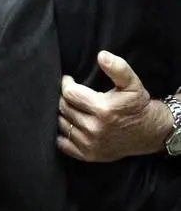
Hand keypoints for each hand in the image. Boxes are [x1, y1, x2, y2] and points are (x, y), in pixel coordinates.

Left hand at [57, 51, 173, 161]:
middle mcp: (95, 129)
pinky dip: (61, 133)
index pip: (69, 94)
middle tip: (71, 94)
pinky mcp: (88, 155)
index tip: (69, 80)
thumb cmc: (137, 105)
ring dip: (62, 114)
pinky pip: (63, 143)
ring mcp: (90, 144)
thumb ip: (118, 68)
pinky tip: (69, 123)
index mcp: (103, 109)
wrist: (150, 132)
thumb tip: (102, 55)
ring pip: (61, 124)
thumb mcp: (132, 84)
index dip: (66, 84)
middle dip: (64, 98)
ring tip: (70, 106)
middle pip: (63, 108)